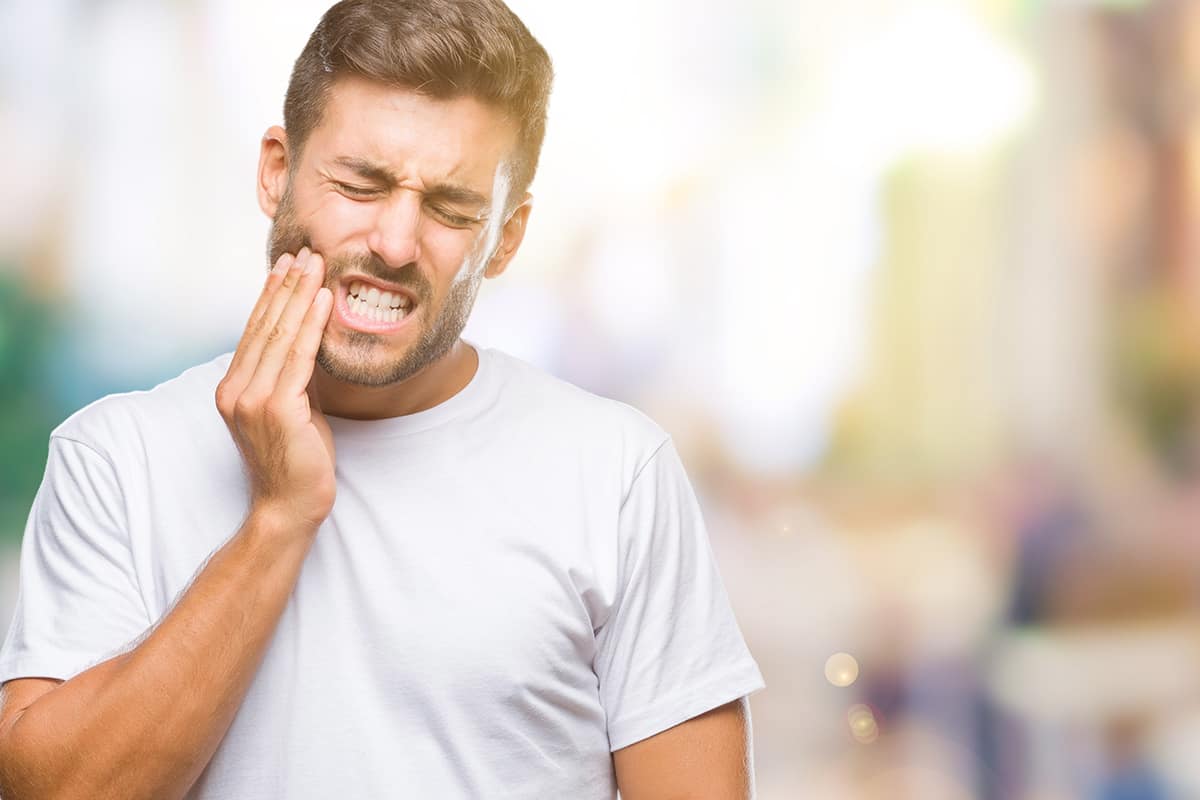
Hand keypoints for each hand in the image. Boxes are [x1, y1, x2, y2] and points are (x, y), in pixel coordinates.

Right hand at [215, 248, 335, 532]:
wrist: (289, 507)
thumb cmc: (296, 460)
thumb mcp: (291, 408)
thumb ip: (291, 376)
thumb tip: (308, 341)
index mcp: (233, 387)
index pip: (254, 330)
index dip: (271, 294)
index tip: (288, 264)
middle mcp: (235, 389)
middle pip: (264, 325)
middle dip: (287, 285)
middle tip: (305, 251)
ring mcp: (251, 399)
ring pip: (279, 334)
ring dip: (300, 294)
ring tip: (316, 263)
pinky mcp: (275, 408)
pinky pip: (298, 357)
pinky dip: (311, 324)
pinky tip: (323, 300)